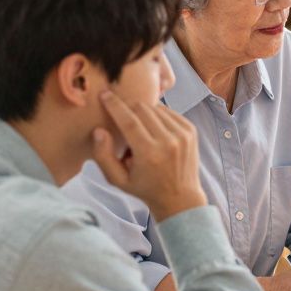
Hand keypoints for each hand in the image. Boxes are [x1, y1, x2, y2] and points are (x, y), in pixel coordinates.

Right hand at [91, 90, 206, 220]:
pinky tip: (153, 128)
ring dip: (143, 112)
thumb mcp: (117, 179)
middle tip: (120, 114)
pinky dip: (157, 114)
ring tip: (139, 131)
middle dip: (128, 107)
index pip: (128, 120)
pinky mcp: (191, 130)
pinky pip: (169, 112)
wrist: (180, 196)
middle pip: (142, 109)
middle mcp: (169, 141)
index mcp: (149, 153)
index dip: (115, 105)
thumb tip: (99, 130)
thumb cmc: (145, 188)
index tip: (105, 94)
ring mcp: (183, 135)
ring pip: (156, 108)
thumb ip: (103, 155)